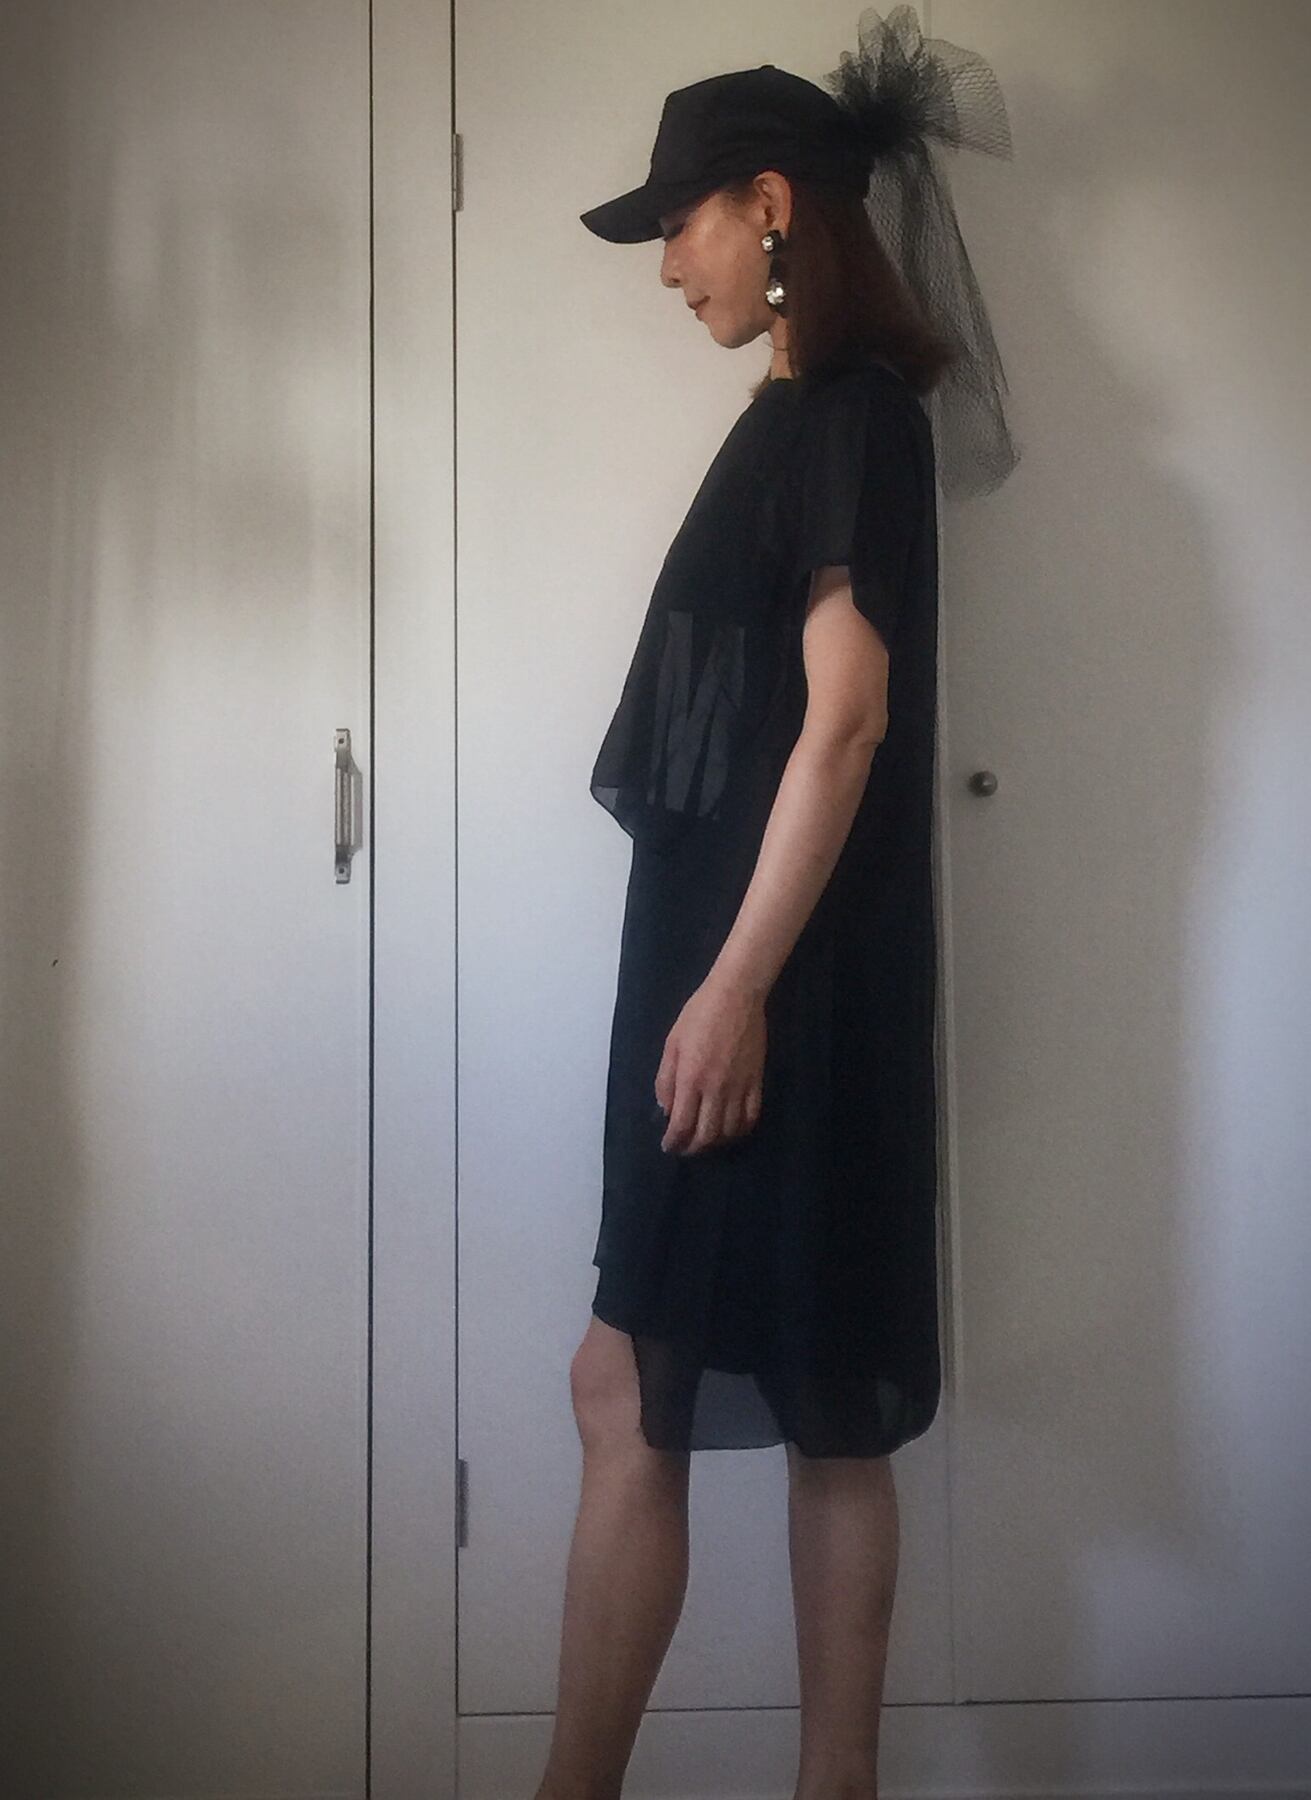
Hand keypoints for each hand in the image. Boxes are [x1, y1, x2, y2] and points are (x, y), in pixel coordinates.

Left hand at [655, 973, 765, 1155]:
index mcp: (691, 1079)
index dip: (674, 1142)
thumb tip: (666, 1109)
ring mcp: (739, 1087)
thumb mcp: (672, 1044)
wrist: (736, 996)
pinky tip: (731, 1130)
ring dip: (716, 1142)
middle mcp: (716, 1089)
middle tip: (684, 1148)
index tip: (668, 1146)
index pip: (682, 1125)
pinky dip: (740, 1130)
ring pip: (729, 1131)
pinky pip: (751, 1117)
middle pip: (706, 1134)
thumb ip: (666, 1079)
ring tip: (706, 1141)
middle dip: (693, 1148)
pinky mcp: (756, 1082)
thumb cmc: (699, 1015)